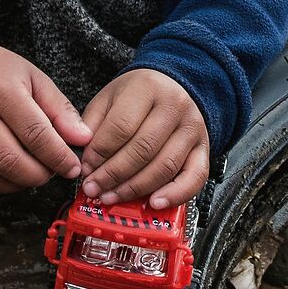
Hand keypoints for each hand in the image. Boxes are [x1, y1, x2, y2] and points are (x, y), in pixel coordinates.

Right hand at [0, 24, 90, 192]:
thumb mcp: (34, 78)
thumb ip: (60, 110)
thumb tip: (83, 140)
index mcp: (2, 90)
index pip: (35, 134)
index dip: (58, 157)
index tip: (72, 168)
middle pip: (9, 161)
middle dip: (38, 176)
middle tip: (50, 172)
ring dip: (17, 185)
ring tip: (30, 173)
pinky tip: (6, 175)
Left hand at [80, 68, 208, 210]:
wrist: (175, 85)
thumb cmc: (140, 94)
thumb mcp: (110, 97)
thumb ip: (93, 123)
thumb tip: (83, 157)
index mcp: (147, 88)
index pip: (120, 126)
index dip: (99, 153)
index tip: (85, 168)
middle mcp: (174, 107)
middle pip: (142, 149)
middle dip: (113, 175)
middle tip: (94, 188)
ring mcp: (192, 128)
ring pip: (164, 167)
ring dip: (134, 189)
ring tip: (112, 196)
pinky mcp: (204, 148)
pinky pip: (195, 177)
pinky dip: (175, 195)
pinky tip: (154, 203)